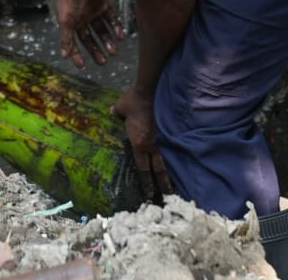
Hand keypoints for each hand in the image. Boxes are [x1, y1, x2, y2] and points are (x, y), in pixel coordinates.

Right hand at [56, 0, 123, 67]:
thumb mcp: (66, 20)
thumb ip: (66, 38)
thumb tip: (63, 56)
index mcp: (71, 21)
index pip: (74, 41)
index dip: (77, 53)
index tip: (83, 65)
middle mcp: (82, 16)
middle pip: (90, 37)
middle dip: (96, 50)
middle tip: (103, 62)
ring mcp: (93, 9)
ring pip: (102, 29)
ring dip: (108, 40)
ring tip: (114, 51)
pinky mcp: (103, 2)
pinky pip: (111, 18)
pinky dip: (116, 27)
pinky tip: (120, 36)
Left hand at [111, 84, 173, 203]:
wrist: (148, 91)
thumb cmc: (132, 102)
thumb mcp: (120, 108)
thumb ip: (116, 113)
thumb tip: (111, 112)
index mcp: (138, 144)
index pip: (142, 167)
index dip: (145, 181)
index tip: (148, 193)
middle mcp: (150, 145)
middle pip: (156, 169)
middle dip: (160, 184)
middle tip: (164, 196)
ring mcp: (159, 139)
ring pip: (164, 161)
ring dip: (167, 174)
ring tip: (172, 187)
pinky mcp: (165, 132)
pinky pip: (167, 149)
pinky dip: (171, 158)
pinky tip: (176, 164)